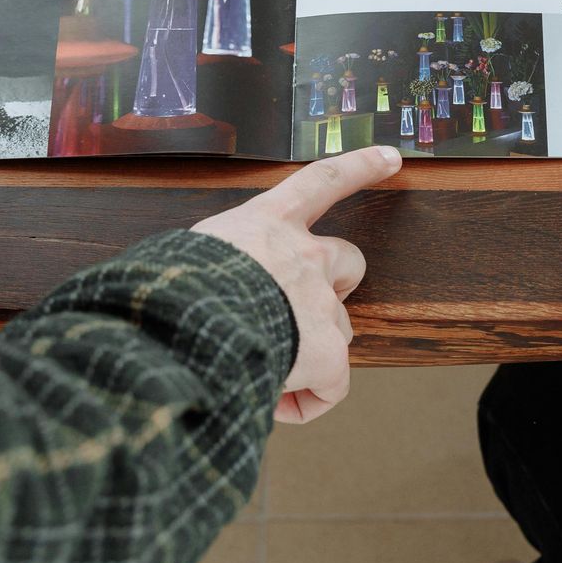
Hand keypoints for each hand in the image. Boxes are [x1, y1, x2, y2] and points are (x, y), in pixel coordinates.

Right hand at [192, 147, 401, 422]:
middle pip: (348, 263)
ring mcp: (320, 302)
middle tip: (304, 312)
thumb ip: (218, 263)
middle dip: (337, 286)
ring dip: (314, 348)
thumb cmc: (171, 288)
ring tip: (268, 369)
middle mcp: (304, 255)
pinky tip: (272, 404)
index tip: (390, 158)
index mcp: (266, 222)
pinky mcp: (328, 353)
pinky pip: (330, 386)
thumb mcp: (188, 254)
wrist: (187, 322)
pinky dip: (306, 400)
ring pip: (340, 328)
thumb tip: (215, 296)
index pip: (321, 182)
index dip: (359, 168)